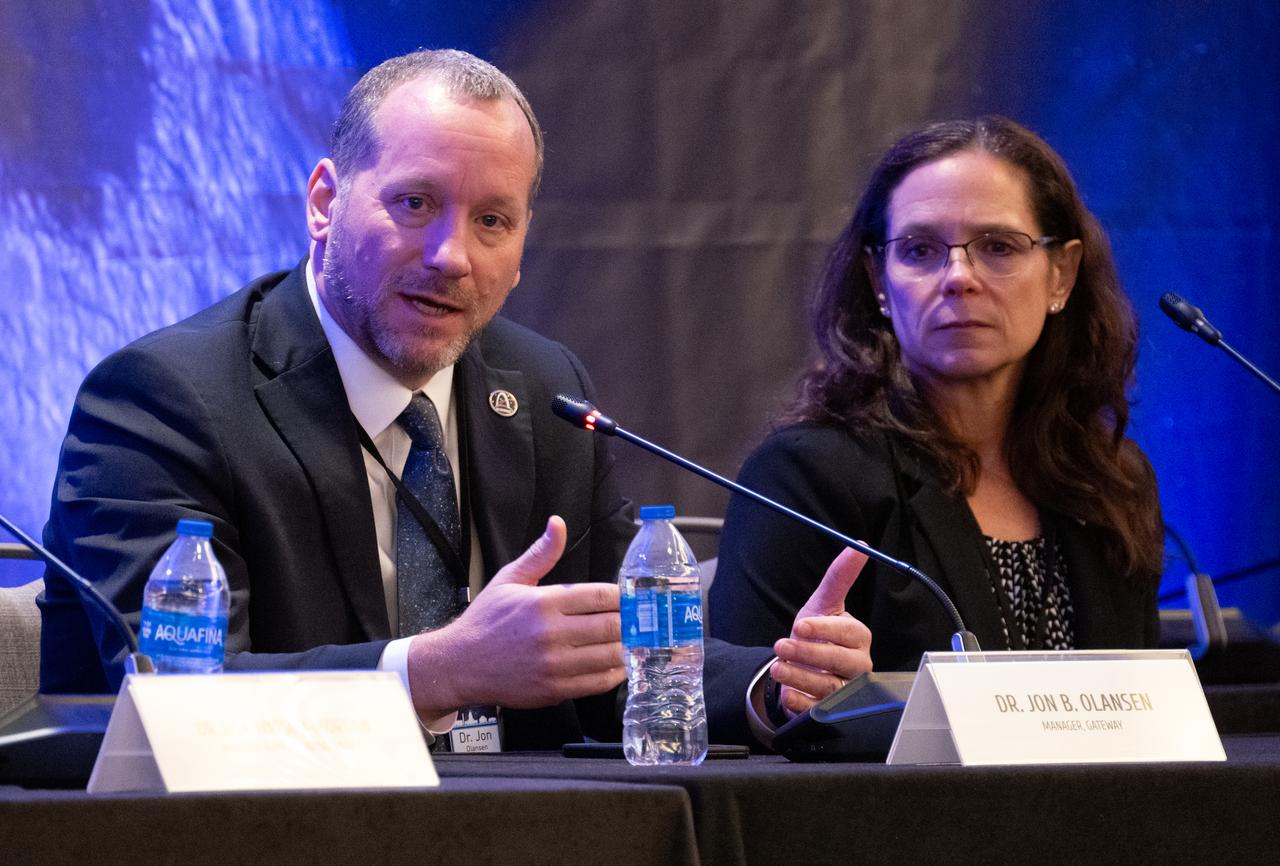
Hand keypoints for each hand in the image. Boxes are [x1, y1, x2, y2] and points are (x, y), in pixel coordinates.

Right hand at [405, 516, 624, 718]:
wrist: (460, 664)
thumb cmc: (485, 621)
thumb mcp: (510, 580)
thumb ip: (541, 554)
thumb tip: (558, 524)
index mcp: (544, 602)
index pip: (600, 596)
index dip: (623, 597)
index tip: (630, 598)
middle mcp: (552, 634)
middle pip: (611, 626)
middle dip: (631, 622)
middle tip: (641, 620)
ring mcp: (555, 665)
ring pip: (609, 655)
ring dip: (628, 648)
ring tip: (635, 641)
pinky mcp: (555, 690)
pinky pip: (597, 683)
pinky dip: (615, 674)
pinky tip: (619, 664)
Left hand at [770, 547, 872, 717]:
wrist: (801, 664)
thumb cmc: (816, 632)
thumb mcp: (823, 603)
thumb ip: (839, 576)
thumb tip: (859, 545)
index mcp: (858, 637)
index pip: (847, 634)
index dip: (824, 630)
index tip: (800, 625)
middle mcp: (857, 665)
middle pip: (841, 662)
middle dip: (809, 654)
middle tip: (782, 647)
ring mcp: (845, 690)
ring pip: (829, 687)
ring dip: (800, 678)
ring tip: (778, 669)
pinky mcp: (829, 710)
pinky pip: (819, 710)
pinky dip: (802, 703)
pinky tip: (788, 695)